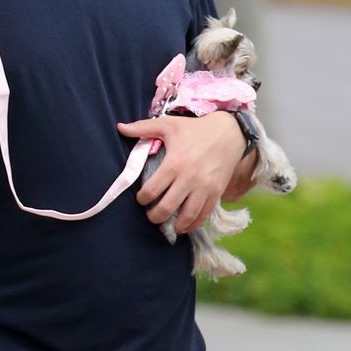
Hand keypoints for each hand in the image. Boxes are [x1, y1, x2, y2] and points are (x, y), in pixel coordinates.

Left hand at [117, 111, 245, 233]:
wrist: (230, 132)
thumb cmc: (195, 128)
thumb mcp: (168, 124)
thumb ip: (142, 128)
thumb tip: (120, 128)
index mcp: (174, 164)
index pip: (151, 191)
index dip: (142, 199)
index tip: (141, 199)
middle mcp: (189, 179)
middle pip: (166, 208)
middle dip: (154, 216)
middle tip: (151, 215)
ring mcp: (205, 188)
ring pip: (186, 216)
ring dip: (174, 225)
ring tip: (167, 224)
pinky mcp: (217, 193)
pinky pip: (204, 215)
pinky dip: (193, 224)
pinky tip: (185, 226)